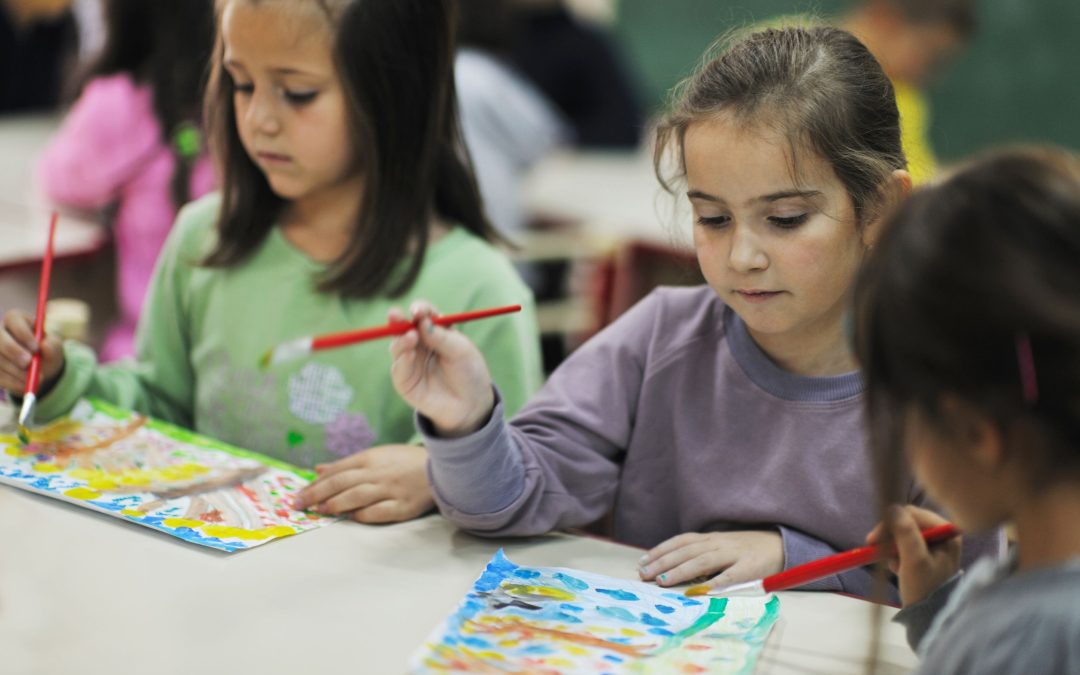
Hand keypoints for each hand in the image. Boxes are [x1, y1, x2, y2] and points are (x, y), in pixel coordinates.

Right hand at [0, 309, 63, 393]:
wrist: (39, 369)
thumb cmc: (47, 352)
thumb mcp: (55, 348)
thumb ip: (52, 346)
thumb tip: (45, 345)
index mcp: (16, 319)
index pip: (14, 319)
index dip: (23, 334)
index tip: (36, 348)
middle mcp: (0, 331)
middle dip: (13, 351)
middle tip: (28, 363)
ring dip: (14, 370)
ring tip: (33, 379)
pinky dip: (11, 382)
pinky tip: (24, 386)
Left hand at [292, 444, 434, 523]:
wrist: (440, 467)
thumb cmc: (403, 461)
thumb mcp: (376, 455)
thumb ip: (346, 464)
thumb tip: (318, 470)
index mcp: (370, 458)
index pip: (337, 471)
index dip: (315, 483)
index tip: (299, 495)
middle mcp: (378, 473)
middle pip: (341, 483)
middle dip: (316, 494)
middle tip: (299, 505)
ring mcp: (391, 490)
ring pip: (357, 496)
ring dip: (335, 504)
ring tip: (320, 510)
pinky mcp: (403, 506)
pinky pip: (379, 512)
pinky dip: (363, 515)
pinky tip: (351, 518)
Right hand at [388, 302, 494, 436]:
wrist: (470, 404)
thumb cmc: (469, 372)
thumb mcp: (460, 350)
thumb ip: (440, 336)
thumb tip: (421, 321)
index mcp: (435, 331)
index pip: (423, 314)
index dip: (419, 309)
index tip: (418, 311)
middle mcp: (420, 343)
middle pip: (403, 327)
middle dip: (398, 319)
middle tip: (396, 315)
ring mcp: (410, 361)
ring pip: (397, 345)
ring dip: (401, 340)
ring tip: (411, 337)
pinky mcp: (405, 380)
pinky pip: (398, 368)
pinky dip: (402, 360)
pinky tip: (410, 355)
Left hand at [638, 530, 783, 588]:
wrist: (782, 544)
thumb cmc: (747, 550)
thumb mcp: (722, 547)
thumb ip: (702, 554)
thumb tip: (671, 568)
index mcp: (711, 538)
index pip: (681, 541)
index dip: (661, 550)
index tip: (642, 561)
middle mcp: (719, 543)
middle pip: (686, 551)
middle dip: (663, 562)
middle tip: (644, 574)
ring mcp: (734, 554)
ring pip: (703, 560)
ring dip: (680, 570)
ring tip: (662, 580)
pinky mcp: (751, 567)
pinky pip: (731, 575)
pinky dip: (715, 582)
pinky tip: (701, 591)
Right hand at [866, 505, 961, 606]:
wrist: (929, 616)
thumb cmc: (925, 588)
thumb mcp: (914, 559)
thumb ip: (905, 532)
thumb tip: (893, 508)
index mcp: (946, 532)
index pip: (912, 514)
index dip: (890, 523)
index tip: (873, 539)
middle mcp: (942, 534)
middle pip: (906, 522)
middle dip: (890, 536)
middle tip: (873, 546)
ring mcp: (934, 545)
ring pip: (902, 534)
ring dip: (891, 547)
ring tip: (891, 564)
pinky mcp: (925, 555)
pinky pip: (904, 545)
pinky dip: (895, 555)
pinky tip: (897, 568)